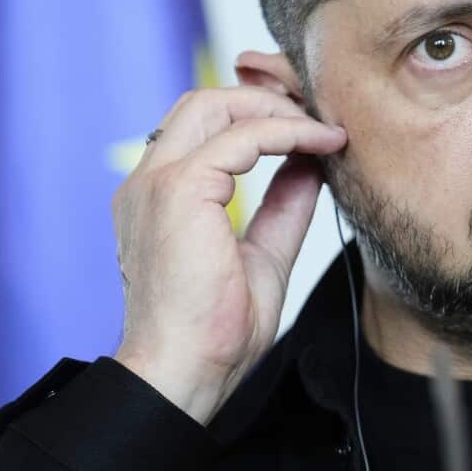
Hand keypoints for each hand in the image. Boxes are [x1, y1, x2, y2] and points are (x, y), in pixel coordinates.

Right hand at [111, 86, 346, 424]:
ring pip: (215, 105)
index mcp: (157, 197)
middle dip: (265, 98)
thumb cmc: (213, 333)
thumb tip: (311, 165)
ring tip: (324, 129)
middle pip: (203, 102)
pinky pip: (241, 138)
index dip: (254, 115)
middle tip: (317, 115)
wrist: (184, 373)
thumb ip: (282, 206)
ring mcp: (157, 182)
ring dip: (277, 109)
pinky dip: (287, 133)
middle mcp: (147, 182)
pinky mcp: (179, 190)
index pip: (200, 127)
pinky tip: (321, 144)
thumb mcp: (262, 255)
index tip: (307, 127)